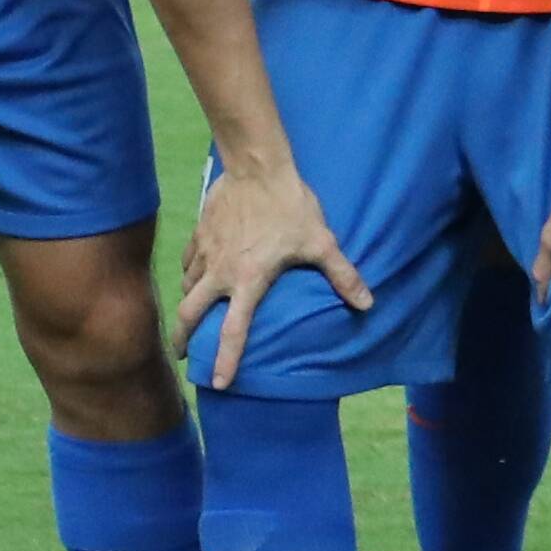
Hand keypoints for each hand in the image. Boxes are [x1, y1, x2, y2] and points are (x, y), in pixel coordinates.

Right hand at [179, 150, 369, 389]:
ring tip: (191, 313)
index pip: (233, 331)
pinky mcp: (199, 233)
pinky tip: (195, 273)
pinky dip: (189, 272)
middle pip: (190, 314)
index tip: (219, 384)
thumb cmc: (291, 206)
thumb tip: (368, 304)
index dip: (227, 361)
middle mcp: (221, 272)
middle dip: (182, 338)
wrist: (257, 166)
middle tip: (182, 354)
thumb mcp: (321, 242)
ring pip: (186, 286)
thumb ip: (343, 275)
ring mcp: (206, 252)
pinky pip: (187, 261)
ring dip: (188, 303)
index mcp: (248, 281)